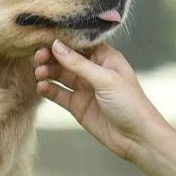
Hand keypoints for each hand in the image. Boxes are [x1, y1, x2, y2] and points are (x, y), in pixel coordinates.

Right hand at [34, 41, 168, 163]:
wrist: (137, 138)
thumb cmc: (130, 104)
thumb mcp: (105, 80)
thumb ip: (79, 64)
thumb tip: (56, 45)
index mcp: (106, 58)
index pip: (80, 43)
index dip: (63, 40)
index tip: (44, 37)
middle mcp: (94, 71)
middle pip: (67, 58)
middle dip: (51, 56)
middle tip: (38, 57)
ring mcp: (85, 88)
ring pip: (60, 75)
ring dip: (48, 72)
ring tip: (39, 73)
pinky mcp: (78, 105)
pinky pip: (59, 94)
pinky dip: (48, 89)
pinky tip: (41, 87)